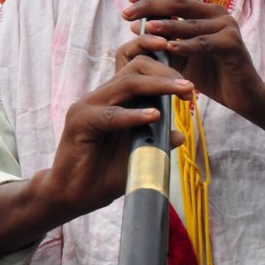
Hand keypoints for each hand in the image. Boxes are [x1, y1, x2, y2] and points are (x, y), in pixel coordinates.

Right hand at [40, 49, 194, 222]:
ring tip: (182, 93)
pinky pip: (110, 114)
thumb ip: (157, 142)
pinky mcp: (79, 122)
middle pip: (135, 69)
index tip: (190, 85)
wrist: (74, 196)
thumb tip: (180, 135)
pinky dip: (133, 115)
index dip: (165, 68)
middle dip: (166, 73)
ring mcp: (88, 106)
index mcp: (115, 100)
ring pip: (126, 84)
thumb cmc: (105, 175)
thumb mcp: (139, 156)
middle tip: (190, 88)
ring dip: (158, 86)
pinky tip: (154, 117)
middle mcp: (101, 97)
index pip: (138, 68)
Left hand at [122, 0, 264, 120]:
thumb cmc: (211, 74)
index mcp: (203, 10)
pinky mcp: (233, 43)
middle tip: (127, 14)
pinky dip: (185, 46)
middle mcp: (215, 12)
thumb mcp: (180, 56)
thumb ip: (162, 39)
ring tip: (145, 29)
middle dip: (149, 5)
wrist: (242, 95)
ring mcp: (226, 26)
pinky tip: (169, 48)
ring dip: (165, 26)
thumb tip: (134, 25)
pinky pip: (204, 43)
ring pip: (189, 22)